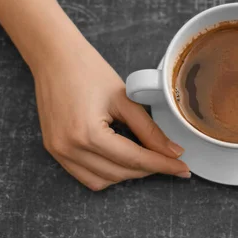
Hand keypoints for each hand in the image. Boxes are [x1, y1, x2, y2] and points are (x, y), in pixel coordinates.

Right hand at [32, 36, 190, 190]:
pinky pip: (84, 175)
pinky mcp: (54, 150)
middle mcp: (69, 148)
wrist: (54, 56)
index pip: (134, 159)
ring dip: (127, 174)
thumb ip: (149, 129)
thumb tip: (173, 152)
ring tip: (146, 158)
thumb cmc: (87, 69)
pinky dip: (106, 173)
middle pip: (119, 173)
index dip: (162, 165)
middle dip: (147, 170)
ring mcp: (58, 152)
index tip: (183, 169)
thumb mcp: (125, 98)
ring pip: (101, 181)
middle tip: (170, 161)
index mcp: (87, 133)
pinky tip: (121, 159)